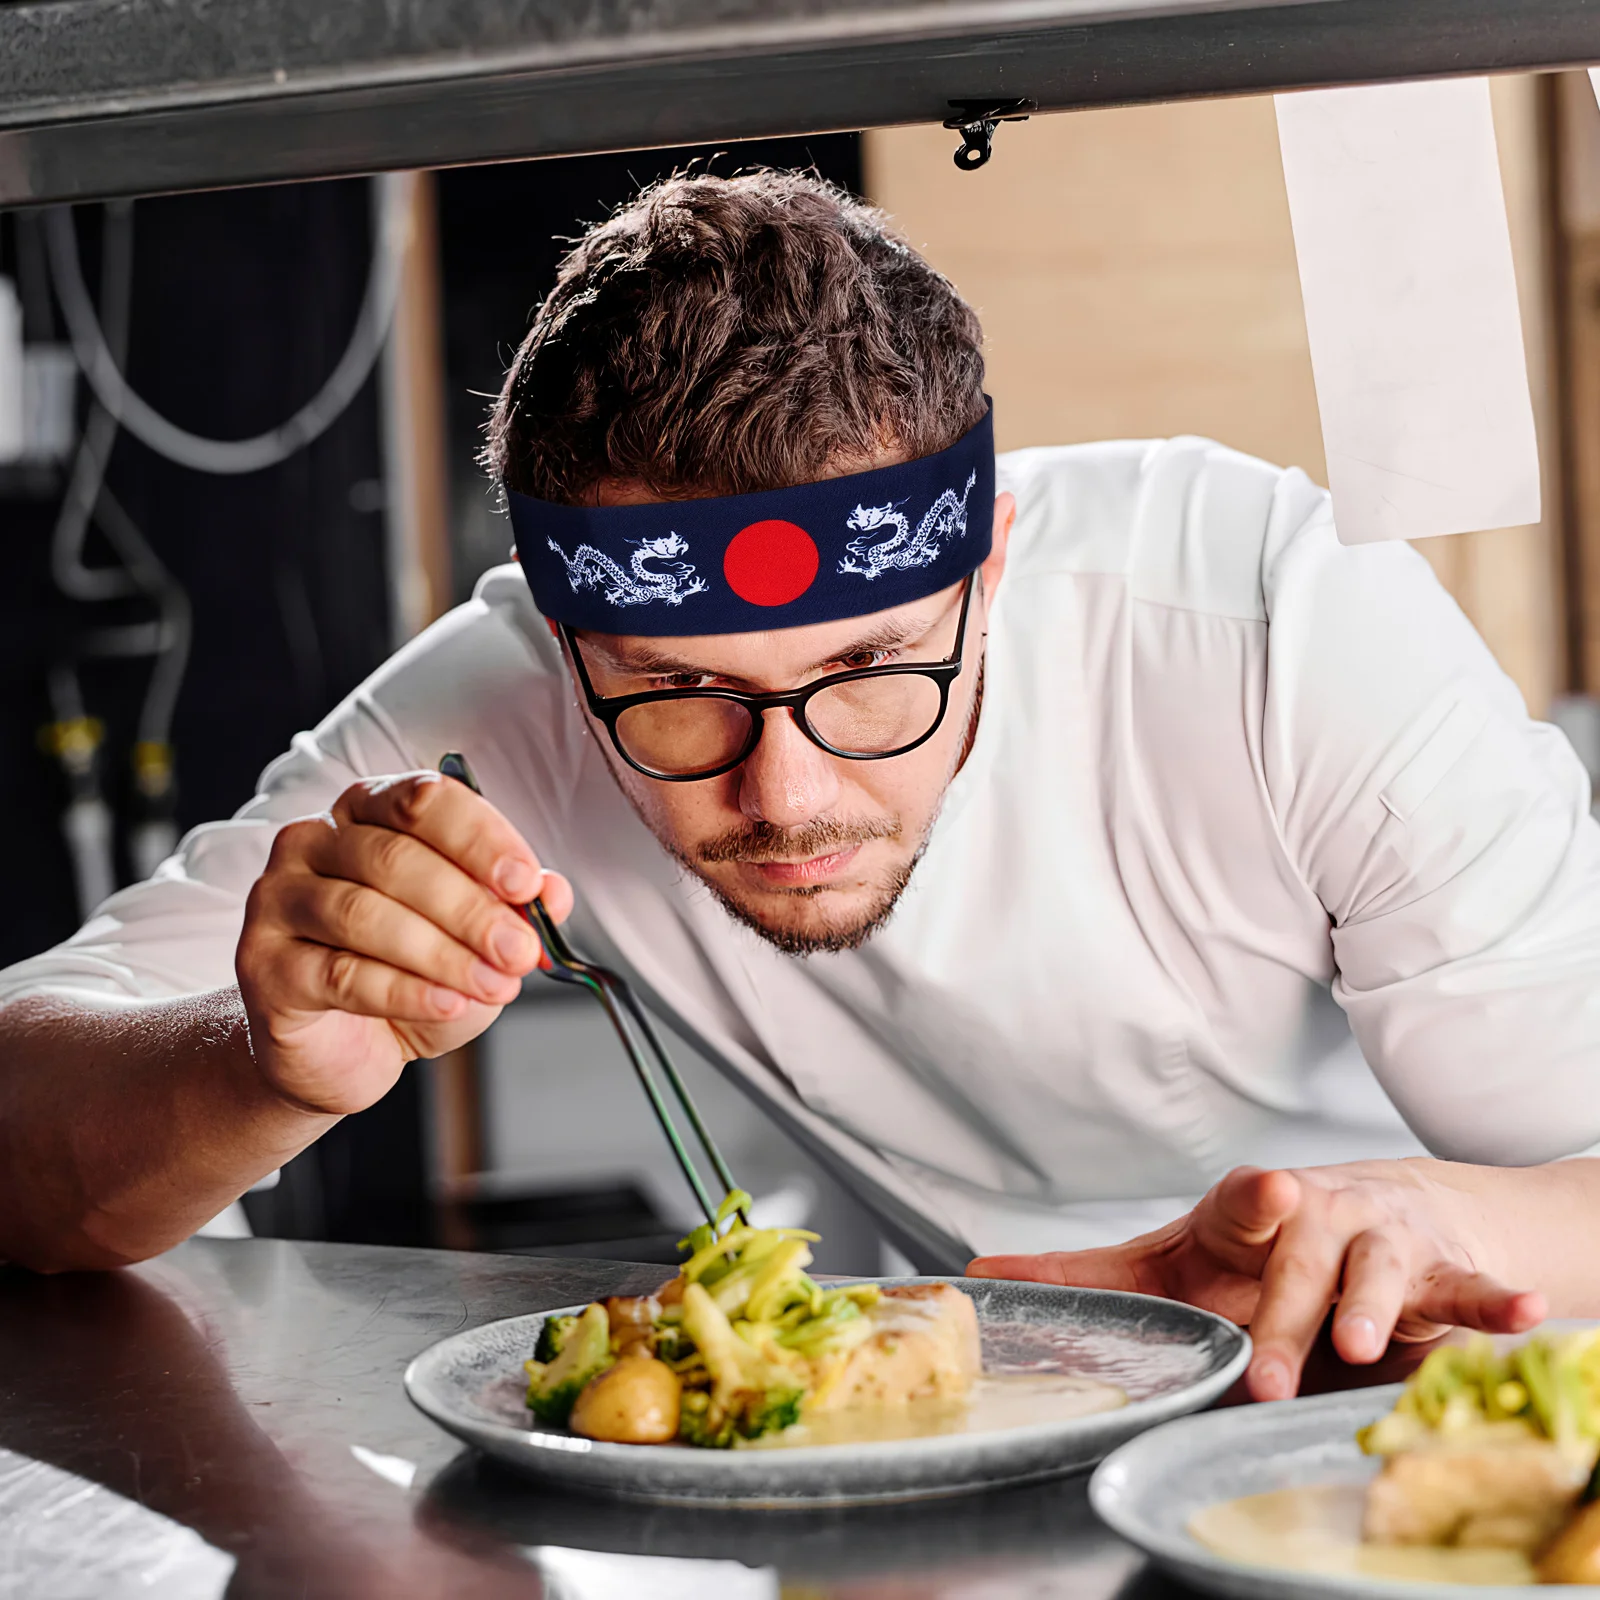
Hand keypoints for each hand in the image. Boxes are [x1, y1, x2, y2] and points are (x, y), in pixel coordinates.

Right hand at [236, 772, 572, 1116]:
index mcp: (368, 812)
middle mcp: (313, 841)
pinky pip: (340, 973)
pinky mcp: (261, 964)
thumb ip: (512, 910)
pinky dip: (404, 991)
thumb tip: (552, 893)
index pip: (422, 801)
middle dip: (471, 909)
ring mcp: (277, 899)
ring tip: (493, 984)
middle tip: (519, 951)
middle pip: (395, 859)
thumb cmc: (406, 976)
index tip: (525, 882)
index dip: (480, 839)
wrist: (338, 1050)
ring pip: (366, 915)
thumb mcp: (475, 940)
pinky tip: (447, 1003)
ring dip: (443, 954)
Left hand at [968, 1161, 1545, 1400]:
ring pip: (1382, 1270)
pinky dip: (1496, 1301)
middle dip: (1291, 1310)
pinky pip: (1468, 1289)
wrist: (1368, 1214)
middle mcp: (1315, 1215)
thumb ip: (1085, 1277)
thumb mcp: (1170, 1261)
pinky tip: (1526, 1313)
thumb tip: (973, 1278)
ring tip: (1370, 1346)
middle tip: (1269, 1370)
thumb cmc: (1253, 1248)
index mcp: (1247, 1214)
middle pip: (1304, 1258)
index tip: (1265, 1191)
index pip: (1242, 1201)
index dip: (1252, 1199)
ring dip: (1378, 1307)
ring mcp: (1381, 1239)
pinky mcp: (1438, 1272)